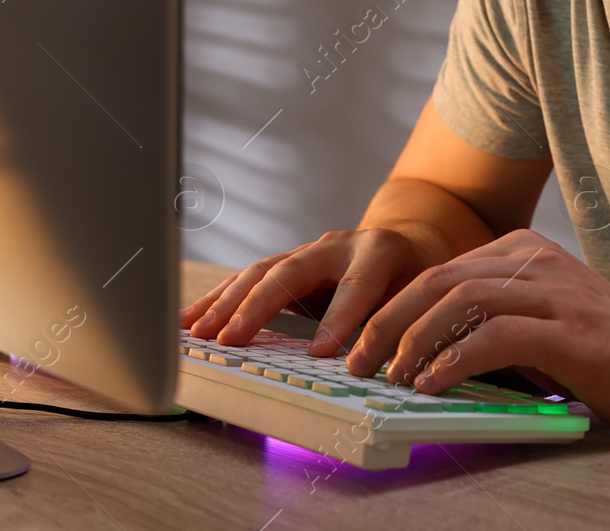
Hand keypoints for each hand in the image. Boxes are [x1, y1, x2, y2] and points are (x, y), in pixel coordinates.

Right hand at [179, 228, 432, 354]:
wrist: (405, 242)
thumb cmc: (411, 279)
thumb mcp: (417, 299)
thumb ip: (395, 325)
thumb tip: (377, 369)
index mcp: (379, 252)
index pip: (356, 285)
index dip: (339, 318)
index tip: (322, 354)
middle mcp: (337, 245)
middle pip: (292, 271)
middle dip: (259, 306)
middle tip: (231, 340)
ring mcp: (307, 250)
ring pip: (261, 271)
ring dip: (227, 304)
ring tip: (200, 333)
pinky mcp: (286, 262)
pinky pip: (248, 278)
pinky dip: (219, 299)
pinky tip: (192, 319)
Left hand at [342, 229, 609, 433]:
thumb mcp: (545, 320)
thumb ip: (494, 320)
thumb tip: (424, 353)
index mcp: (525, 253)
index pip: (439, 270)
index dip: (393, 306)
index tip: (362, 342)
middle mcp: (536, 263)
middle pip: (439, 279)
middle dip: (388, 321)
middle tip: (357, 360)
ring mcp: (556, 293)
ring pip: (459, 301)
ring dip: (414, 341)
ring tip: (390, 376)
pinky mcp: (571, 332)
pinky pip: (495, 337)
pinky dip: (455, 359)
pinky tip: (433, 384)